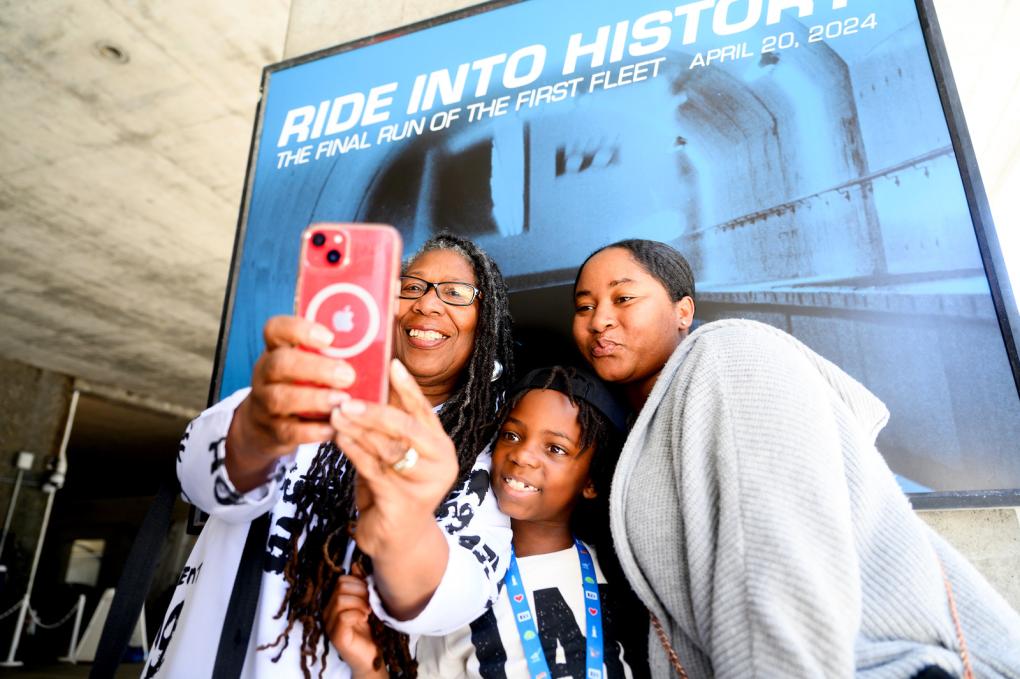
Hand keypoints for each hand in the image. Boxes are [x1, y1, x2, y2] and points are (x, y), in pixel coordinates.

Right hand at [226, 315, 355, 491]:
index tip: (330, 338)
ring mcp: (264, 403)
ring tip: (343, 400)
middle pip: (280, 363)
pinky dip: (313, 430)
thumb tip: (382, 337)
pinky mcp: (273, 431)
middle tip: (347, 375)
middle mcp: (265, 373)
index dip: (300, 330)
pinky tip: (335, 427)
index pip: (276, 328)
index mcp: (277, 349)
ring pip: (280, 398)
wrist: (267, 426)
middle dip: (315, 368)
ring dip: (314, 399)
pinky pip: (289, 431)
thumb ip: (335, 352)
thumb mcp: (309, 363)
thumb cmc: (303, 385)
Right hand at [325, 565, 385, 678]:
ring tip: (367, 612)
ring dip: (359, 604)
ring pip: (340, 600)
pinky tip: (364, 619)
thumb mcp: (367, 602)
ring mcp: (330, 625)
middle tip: (369, 604)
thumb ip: (361, 585)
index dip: (358, 583)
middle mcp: (328, 612)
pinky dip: (357, 615)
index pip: (341, 580)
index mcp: (334, 602)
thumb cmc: (370, 628)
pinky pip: (343, 616)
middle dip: (360, 592)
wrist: (372, 654)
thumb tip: (355, 564)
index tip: (369, 594)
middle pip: (340, 588)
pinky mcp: (336, 636)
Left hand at [330, 359, 458, 555]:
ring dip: (358, 430)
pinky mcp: (404, 504)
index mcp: (440, 446)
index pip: (425, 411)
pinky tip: (339, 439)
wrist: (398, 541)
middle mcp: (441, 464)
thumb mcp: (396, 454)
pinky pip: (373, 470)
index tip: (392, 364)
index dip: (409, 387)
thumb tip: (370, 386)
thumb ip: (390, 428)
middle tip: (347, 399)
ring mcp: (425, 485)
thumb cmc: (393, 489)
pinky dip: (354, 452)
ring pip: (387, 449)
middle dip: (376, 411)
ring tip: (335, 415)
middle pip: (407, 428)